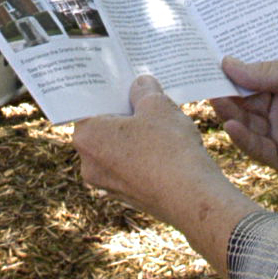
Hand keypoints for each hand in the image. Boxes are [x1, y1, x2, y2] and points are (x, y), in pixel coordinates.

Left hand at [73, 74, 258, 278]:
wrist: (190, 197)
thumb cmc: (168, 147)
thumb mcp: (158, 105)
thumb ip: (144, 90)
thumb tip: (140, 85)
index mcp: (87, 136)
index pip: (89, 105)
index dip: (108, 91)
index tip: (123, 81)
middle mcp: (88, 163)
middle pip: (103, 127)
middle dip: (124, 111)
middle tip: (146, 96)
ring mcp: (107, 184)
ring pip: (118, 148)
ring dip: (135, 133)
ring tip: (162, 120)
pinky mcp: (127, 196)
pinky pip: (130, 166)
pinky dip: (143, 154)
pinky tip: (166, 145)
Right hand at [211, 53, 277, 174]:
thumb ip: (264, 71)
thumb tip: (227, 62)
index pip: (252, 81)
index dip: (232, 76)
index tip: (209, 67)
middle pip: (246, 104)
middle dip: (227, 95)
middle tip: (205, 85)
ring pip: (249, 126)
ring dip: (232, 115)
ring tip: (217, 102)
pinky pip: (260, 149)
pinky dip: (244, 138)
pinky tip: (232, 125)